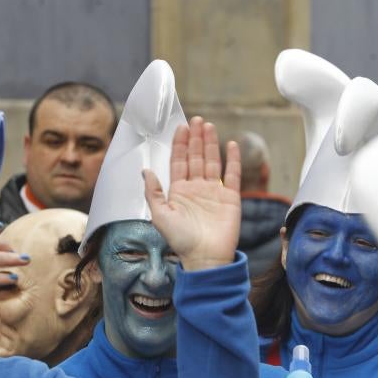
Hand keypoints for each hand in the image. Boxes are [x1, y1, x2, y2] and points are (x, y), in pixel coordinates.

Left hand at [142, 116, 241, 270]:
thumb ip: (153, 192)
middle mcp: (196, 189)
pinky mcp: (231, 198)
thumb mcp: (159, 215)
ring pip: (212, 162)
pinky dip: (232, 160)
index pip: (179, 162)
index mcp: (179, 192)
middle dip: (195, 139)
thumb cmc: (180, 240)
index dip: (180, 145)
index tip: (181, 127)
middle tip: (197, 120)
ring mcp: (214, 192)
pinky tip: (230, 145)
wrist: (205, 258)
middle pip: (196, 158)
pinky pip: (232, 175)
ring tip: (209, 126)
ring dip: (210, 144)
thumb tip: (145, 170)